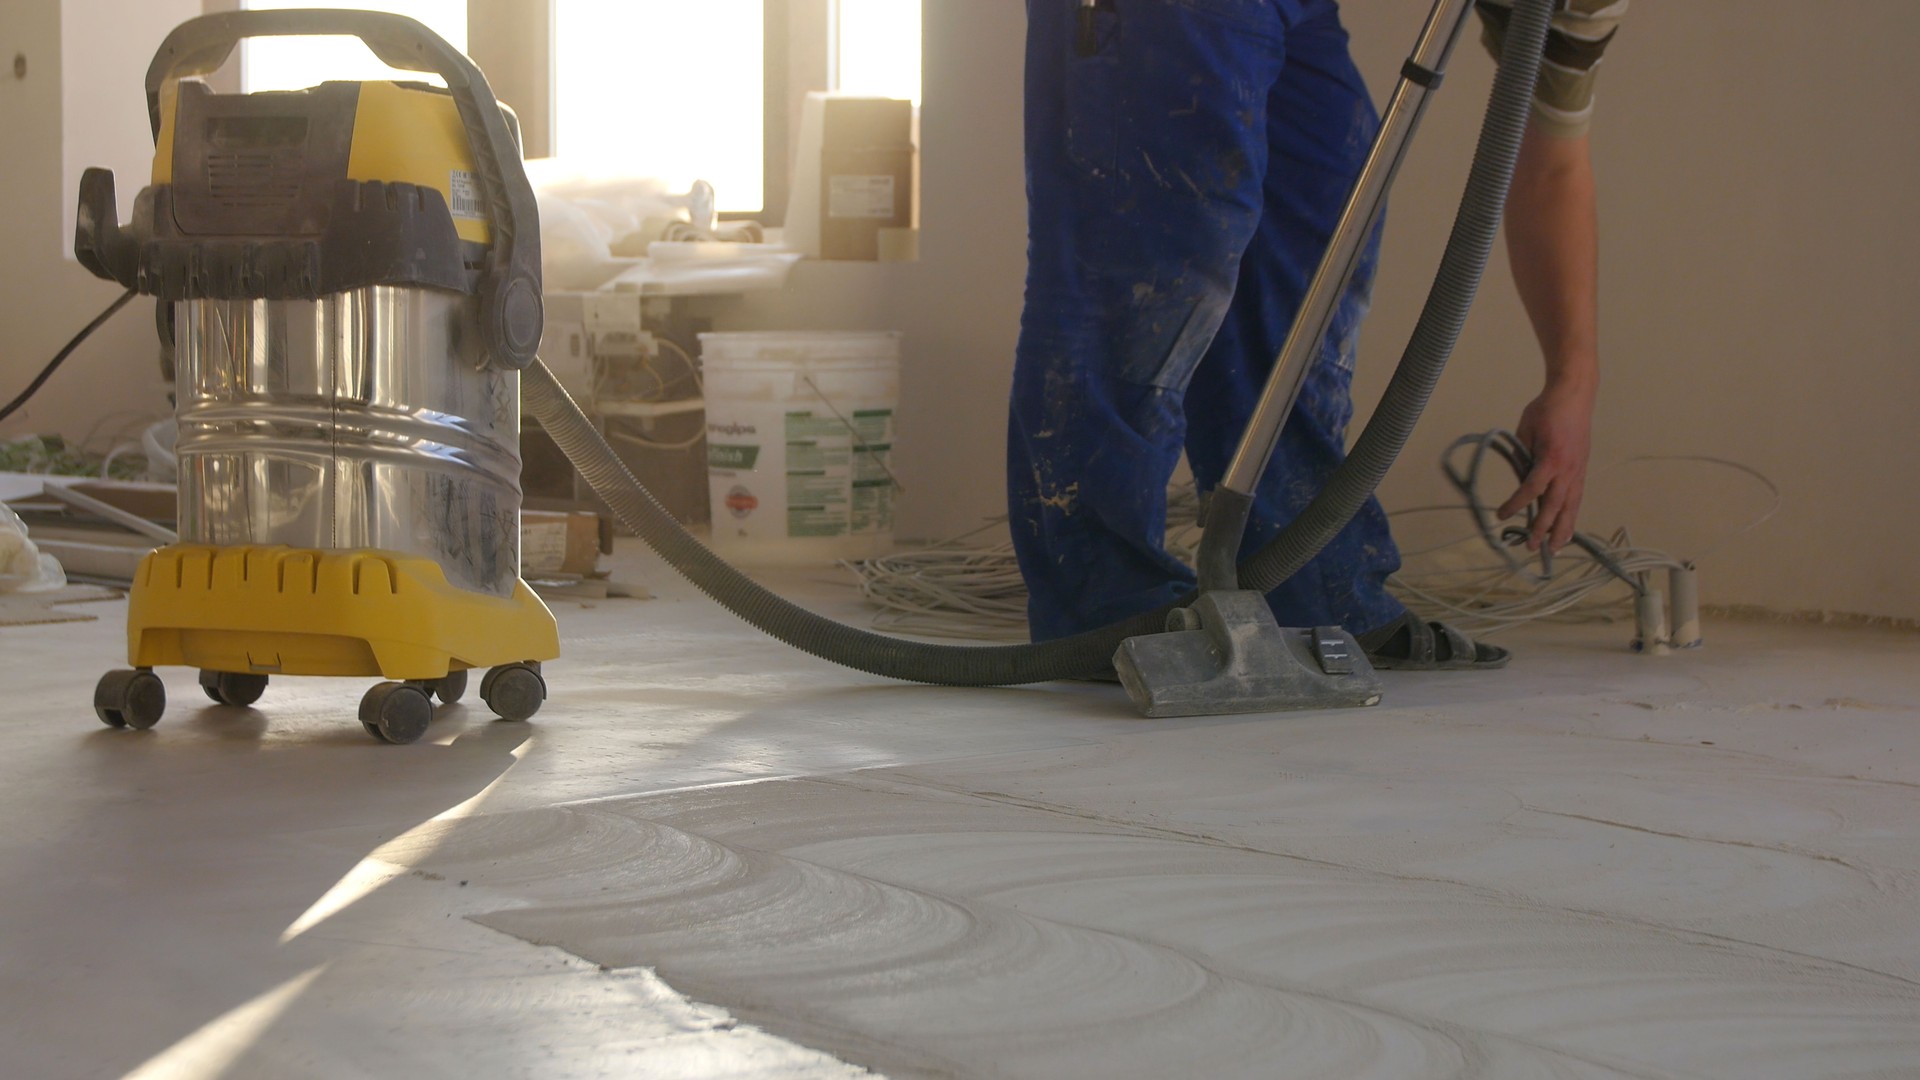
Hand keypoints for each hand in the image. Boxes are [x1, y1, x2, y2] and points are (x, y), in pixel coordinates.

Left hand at [1496, 383, 1593, 552]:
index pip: (1532, 489)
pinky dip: (1571, 514)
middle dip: (1543, 528)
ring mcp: (1578, 470)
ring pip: (1571, 506)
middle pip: (1555, 505)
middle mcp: (1568, 469)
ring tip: (1555, 549)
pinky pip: (1577, 497)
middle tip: (1531, 547)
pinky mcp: (1582, 469)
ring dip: (1563, 529)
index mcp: (1551, 458)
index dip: (1516, 505)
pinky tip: (1567, 528)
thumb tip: (1520, 481)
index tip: (1501, 515)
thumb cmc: (1545, 410)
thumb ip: (1522, 457)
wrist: (1574, 395)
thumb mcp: (1525, 431)